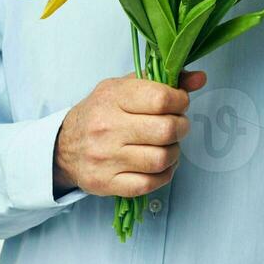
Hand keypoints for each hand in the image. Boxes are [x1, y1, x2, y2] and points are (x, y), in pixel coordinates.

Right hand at [53, 70, 206, 197]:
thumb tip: (199, 78)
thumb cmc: (101, 113)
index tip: (179, 103)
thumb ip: (162, 81)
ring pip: (161, 159)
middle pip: (166, 130)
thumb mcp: (125, 87)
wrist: (64, 146)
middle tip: (176, 126)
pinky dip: (163, 175)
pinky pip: (149, 184)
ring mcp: (106, 157)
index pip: (160, 98)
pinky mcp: (107, 183)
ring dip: (174, 153)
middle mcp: (107, 127)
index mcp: (112, 98)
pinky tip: (159, 166)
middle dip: (181, 127)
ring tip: (168, 146)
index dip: (180, 100)